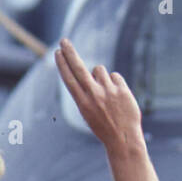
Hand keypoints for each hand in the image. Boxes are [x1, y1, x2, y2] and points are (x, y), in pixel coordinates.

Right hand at [54, 37, 142, 151]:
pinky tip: (118, 97)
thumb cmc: (104, 126)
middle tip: (64, 41)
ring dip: (102, 77)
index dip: (63, 64)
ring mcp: (108, 91)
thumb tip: (95, 70)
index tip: (58, 52)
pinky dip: (115, 83)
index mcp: (82, 102)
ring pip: (100, 70)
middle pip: (78, 68)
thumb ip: (89, 92)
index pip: (69, 79)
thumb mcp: (89, 112)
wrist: (123, 139)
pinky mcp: (122, 90)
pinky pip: (115, 76)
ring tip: (107, 94)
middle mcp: (93, 95)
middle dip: (69, 53)